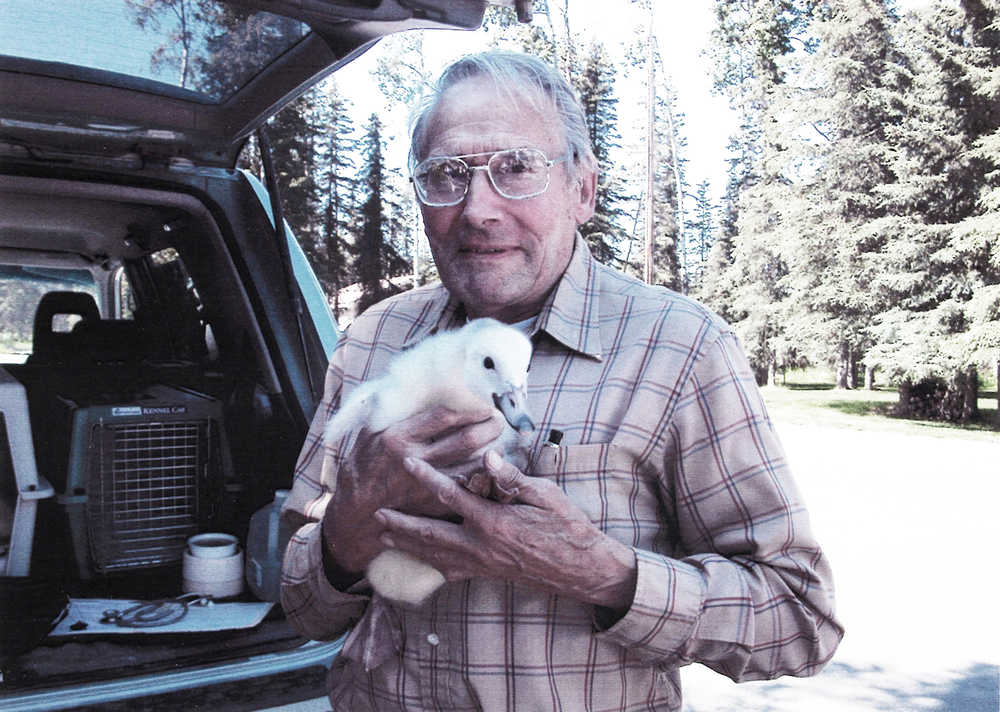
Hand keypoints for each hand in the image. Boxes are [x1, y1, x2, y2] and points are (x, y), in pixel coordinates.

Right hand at [320, 404, 503, 586]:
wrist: (355, 513)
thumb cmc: (363, 467)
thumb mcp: (369, 433)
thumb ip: (392, 412)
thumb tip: (414, 385)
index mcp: (398, 439)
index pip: (444, 416)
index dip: (470, 407)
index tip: (484, 402)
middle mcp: (415, 462)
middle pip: (466, 440)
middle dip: (490, 426)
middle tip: (499, 419)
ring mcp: (426, 487)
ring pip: (473, 467)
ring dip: (492, 453)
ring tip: (499, 442)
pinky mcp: (435, 507)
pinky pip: (468, 490)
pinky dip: (483, 479)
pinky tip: (491, 471)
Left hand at [374, 451, 637, 611]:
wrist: (581, 567)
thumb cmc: (566, 526)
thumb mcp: (544, 495)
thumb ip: (513, 478)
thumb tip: (488, 458)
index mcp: (494, 522)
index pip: (452, 495)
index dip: (428, 477)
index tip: (408, 463)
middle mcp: (482, 545)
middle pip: (431, 534)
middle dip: (402, 525)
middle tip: (376, 516)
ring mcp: (483, 563)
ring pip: (436, 555)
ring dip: (408, 546)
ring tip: (384, 538)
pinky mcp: (488, 573)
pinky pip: (452, 571)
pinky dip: (431, 565)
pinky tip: (420, 562)